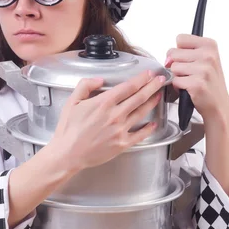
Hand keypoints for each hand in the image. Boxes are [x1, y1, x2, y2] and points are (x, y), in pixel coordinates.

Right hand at [49, 70, 165, 172]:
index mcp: (103, 103)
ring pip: (142, 112)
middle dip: (153, 86)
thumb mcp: (72, 101)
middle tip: (161, 80)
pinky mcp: (122, 144)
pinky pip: (140, 134)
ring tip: (159, 95)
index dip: (141, 79)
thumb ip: (85, 85)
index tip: (148, 74)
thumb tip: (99, 80)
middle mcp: (115, 115)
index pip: (128, 86)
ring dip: (152, 102)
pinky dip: (149, 128)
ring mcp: (120, 130)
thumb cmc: (68, 130)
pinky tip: (153, 123)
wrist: (67, 154)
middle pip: (139, 97)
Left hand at [165, 34, 228, 120]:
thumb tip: (167, 59)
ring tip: (190, 80)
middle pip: (174, 53)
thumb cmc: (208, 81)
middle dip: (177, 64)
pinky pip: (175, 81)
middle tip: (190, 73)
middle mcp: (209, 55)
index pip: (180, 38)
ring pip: (173, 67)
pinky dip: (178, 86)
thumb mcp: (203, 59)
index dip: (179, 50)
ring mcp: (204, 69)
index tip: (187, 59)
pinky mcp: (197, 83)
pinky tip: (189, 89)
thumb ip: (184, 52)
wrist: (218, 104)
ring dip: (178, 76)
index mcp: (210, 45)